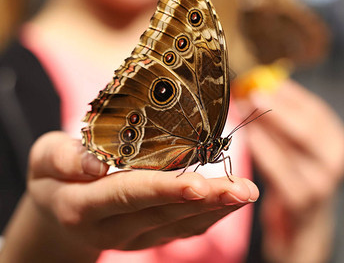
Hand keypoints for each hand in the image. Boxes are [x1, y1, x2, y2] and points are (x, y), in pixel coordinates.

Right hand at [1, 131, 258, 262]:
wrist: (60, 213)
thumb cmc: (55, 178)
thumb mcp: (44, 160)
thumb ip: (64, 158)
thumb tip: (96, 162)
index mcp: (84, 207)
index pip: (127, 195)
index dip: (162, 189)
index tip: (197, 183)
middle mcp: (114, 228)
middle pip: (163, 212)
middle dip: (205, 201)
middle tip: (242, 189)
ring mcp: (136, 236)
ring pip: (180, 224)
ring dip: (216, 209)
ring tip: (247, 192)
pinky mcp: (151, 235)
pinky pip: (184, 229)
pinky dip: (211, 216)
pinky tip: (232, 200)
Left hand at [236, 79, 343, 262]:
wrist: (301, 224)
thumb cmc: (295, 176)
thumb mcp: (295, 147)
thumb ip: (283, 122)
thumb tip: (260, 88)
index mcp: (335, 142)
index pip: (315, 111)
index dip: (289, 94)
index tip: (265, 80)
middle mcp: (333, 161)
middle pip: (306, 127)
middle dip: (276, 108)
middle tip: (251, 93)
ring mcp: (319, 182)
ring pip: (290, 147)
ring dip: (264, 126)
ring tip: (243, 110)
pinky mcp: (299, 200)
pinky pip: (277, 170)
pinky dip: (262, 150)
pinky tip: (249, 136)